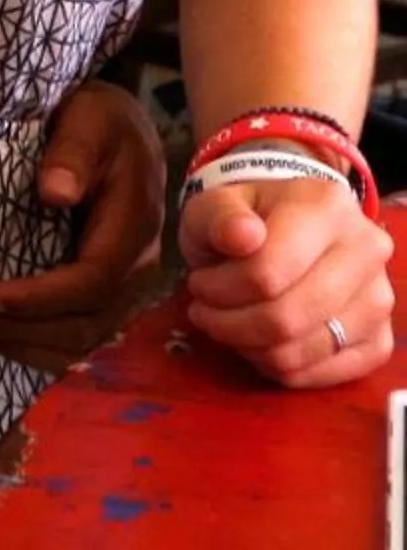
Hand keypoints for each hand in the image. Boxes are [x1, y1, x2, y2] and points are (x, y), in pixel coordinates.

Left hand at [0, 79, 167, 370]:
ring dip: (25, 343)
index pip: (89, 282)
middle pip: (85, 322)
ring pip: (85, 338)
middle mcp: (137, 266)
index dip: (36, 299)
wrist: (123, 130)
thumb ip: (72, 153)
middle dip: (19, 327)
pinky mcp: (110, 291)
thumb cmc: (101, 121)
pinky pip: (83, 333)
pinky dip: (41, 344)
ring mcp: (127, 285)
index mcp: (133, 227)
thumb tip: (54, 193)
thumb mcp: (90, 119)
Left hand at [182, 171, 395, 386]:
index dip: (218, 289)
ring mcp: (380, 299)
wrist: (283, 231)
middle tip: (206, 310)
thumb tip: (241, 235)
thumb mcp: (214, 205)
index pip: (266, 272)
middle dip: (230, 323)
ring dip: (250, 346)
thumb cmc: (244, 220)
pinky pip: (326, 374)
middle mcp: (367, 250)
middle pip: (287, 317)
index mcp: (327, 207)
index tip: (198, 284)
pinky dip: (281, 367)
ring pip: (303, 350)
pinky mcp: (379, 339)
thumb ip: (219, 217)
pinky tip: (260, 342)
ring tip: (229, 323)